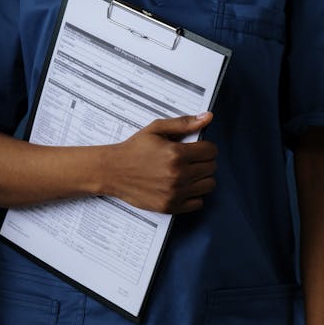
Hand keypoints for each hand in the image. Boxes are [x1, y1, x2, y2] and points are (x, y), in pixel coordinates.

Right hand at [101, 113, 216, 212]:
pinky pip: (198, 203)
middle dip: (204, 161)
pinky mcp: (170, 206)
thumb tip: (208, 117)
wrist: (112, 171)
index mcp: (176, 154)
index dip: (206, 147)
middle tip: (190, 160)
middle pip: (211, 168)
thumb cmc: (133, 149)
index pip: (211, 151)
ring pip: (208, 185)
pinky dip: (194, 195)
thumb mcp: (156, 129)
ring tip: (188, 172)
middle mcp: (178, 175)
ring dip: (202, 178)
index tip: (198, 148)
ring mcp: (175, 193)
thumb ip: (183, 123)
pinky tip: (183, 186)